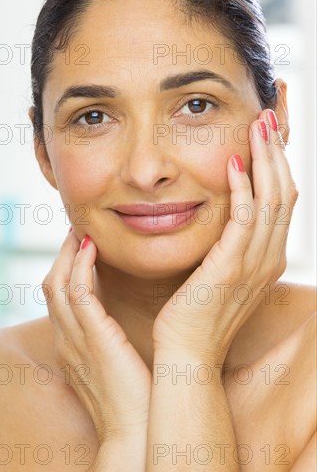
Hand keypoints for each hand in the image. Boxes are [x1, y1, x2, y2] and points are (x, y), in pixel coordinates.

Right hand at [43, 229, 151, 443]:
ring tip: (82, 233)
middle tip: (76, 233)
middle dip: (61, 257)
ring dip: (68, 255)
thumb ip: (112, 346)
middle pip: (51, 286)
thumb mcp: (116, 370)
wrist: (135, 436)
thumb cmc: (134, 404)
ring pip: (58, 284)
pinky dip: (81, 266)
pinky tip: (93, 248)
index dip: (66, 271)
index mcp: (71, 348)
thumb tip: (124, 328)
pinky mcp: (93, 337)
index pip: (59, 300)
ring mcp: (75, 339)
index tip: (81, 250)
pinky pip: (78, 292)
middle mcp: (65, 340)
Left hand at [152, 109, 298, 364]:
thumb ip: (226, 247)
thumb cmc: (194, 316)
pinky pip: (245, 219)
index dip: (278, 165)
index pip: (281, 201)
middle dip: (278, 151)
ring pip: (272, 200)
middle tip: (269, 116)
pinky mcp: (231, 268)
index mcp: (266, 259)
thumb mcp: (217, 275)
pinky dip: (244, 188)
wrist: (186, 355)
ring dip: (266, 159)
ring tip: (258, 124)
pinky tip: (233, 162)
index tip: (268, 134)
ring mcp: (254, 264)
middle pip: (285, 193)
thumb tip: (222, 222)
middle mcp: (268, 258)